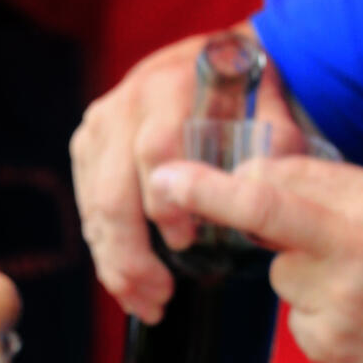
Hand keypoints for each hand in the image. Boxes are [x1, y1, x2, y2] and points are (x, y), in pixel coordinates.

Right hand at [70, 26, 305, 321]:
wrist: (216, 60)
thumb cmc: (249, 94)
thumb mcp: (274, 109)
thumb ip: (276, 147)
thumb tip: (262, 195)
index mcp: (173, 86)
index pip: (156, 151)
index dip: (167, 205)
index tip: (185, 243)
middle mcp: (126, 103)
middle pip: (114, 192)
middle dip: (132, 255)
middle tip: (158, 297)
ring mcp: (100, 126)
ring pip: (94, 207)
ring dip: (115, 264)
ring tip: (144, 302)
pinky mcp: (87, 146)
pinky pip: (87, 207)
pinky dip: (105, 250)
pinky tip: (126, 281)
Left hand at [147, 156, 362, 362]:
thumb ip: (347, 199)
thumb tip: (271, 182)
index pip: (291, 176)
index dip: (238, 174)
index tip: (183, 166)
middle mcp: (356, 249)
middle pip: (263, 213)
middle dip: (208, 194)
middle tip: (165, 183)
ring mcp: (339, 303)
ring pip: (282, 275)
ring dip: (302, 276)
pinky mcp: (330, 348)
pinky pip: (300, 321)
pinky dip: (320, 319)